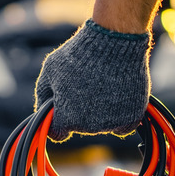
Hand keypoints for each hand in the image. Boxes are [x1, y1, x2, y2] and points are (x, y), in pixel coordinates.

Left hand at [34, 19, 150, 141]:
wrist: (114, 42)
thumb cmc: (79, 54)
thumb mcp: (49, 71)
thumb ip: (43, 95)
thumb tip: (43, 111)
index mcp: (65, 119)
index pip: (57, 133)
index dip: (58, 120)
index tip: (62, 108)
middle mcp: (87, 127)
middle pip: (80, 127)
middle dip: (79, 111)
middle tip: (85, 86)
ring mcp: (110, 124)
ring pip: (101, 126)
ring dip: (100, 112)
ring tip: (102, 85)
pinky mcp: (131, 118)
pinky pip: (122, 127)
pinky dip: (120, 116)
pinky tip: (117, 98)